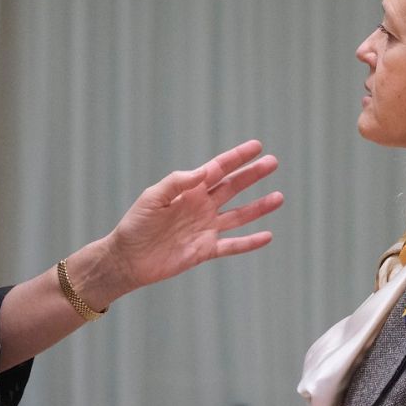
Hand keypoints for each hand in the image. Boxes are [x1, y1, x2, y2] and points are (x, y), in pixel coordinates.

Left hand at [102, 140, 281, 295]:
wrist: (127, 259)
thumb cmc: (135, 225)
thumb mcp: (153, 198)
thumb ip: (178, 182)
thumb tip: (205, 170)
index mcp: (188, 190)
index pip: (217, 169)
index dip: (236, 157)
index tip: (257, 146)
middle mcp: (201, 206)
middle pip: (232, 187)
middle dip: (252, 175)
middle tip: (273, 162)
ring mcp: (205, 228)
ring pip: (238, 215)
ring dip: (258, 207)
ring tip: (279, 197)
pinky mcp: (205, 250)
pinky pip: (232, 245)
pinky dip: (250, 242)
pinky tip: (267, 236)